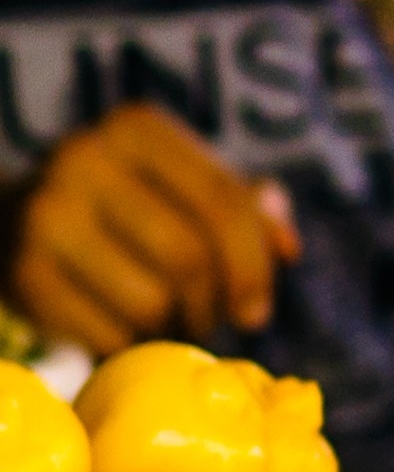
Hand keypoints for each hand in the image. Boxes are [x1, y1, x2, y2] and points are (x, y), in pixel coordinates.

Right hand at [10, 106, 299, 351]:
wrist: (10, 219)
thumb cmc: (125, 204)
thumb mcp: (183, 185)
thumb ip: (245, 206)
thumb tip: (287, 246)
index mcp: (137, 128)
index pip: (224, 203)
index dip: (254, 266)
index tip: (258, 311)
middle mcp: (83, 158)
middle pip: (189, 257)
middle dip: (213, 304)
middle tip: (211, 320)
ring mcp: (44, 213)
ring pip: (150, 300)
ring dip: (170, 326)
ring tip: (164, 318)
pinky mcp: (21, 269)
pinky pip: (105, 332)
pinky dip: (125, 343)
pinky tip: (118, 327)